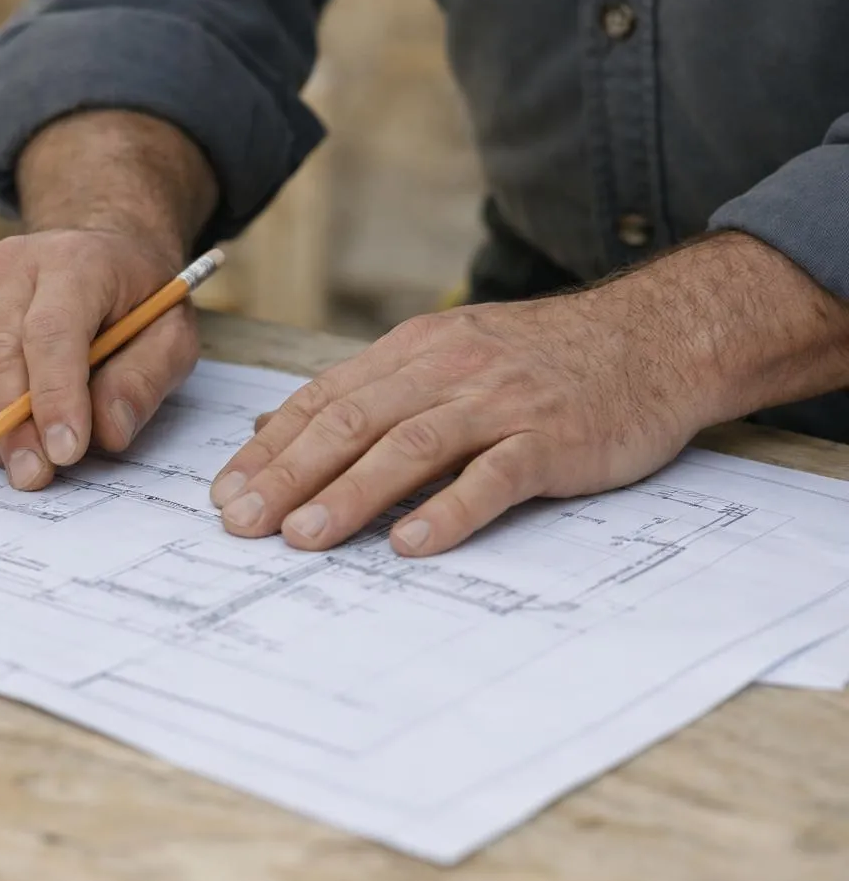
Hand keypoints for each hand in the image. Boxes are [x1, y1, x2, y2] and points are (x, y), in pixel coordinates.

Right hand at [0, 229, 198, 488]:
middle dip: (11, 427)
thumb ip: (144, 379)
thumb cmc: (131, 304)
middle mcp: (6, 268)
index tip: (65, 453)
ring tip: (9, 464)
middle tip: (34, 476)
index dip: (55, 397)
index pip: (50, 331)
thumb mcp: (169, 335)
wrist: (93, 255)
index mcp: (72, 262)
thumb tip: (106, 431)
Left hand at [210, 279, 712, 556]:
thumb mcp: (445, 355)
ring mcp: (501, 402)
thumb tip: (274, 425)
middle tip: (241, 523)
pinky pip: (494, 475)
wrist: (656, 336)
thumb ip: (365, 392)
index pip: (323, 400)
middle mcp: (447, 370)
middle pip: (351, 424)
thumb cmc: (540, 359)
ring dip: (349, 494)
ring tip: (303, 537)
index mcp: (413, 352)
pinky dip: (449, 510)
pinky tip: (410, 543)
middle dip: (288, 476)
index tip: (224, 492)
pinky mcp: (552, 438)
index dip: (269, 448)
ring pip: (409, 447)